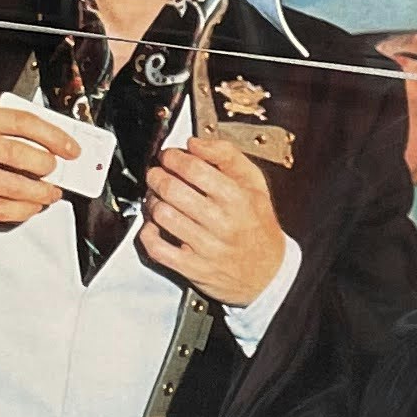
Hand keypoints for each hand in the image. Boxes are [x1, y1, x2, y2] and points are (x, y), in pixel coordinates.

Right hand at [0, 98, 75, 229]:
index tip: (70, 148)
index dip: (54, 136)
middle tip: (56, 170)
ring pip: (14, 186)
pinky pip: (2, 208)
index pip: (23, 122)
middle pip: (20, 154)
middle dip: (47, 165)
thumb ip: (7, 128)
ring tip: (51, 192)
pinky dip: (24, 210)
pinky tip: (32, 206)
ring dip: (41, 192)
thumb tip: (51, 143)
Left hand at [139, 129, 285, 308]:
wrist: (268, 273)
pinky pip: (158, 249)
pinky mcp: (193, 268)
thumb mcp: (254, 183)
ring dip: (152, 202)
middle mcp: (221, 223)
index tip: (168, 156)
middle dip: (157, 176)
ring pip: (162, 215)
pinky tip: (154, 226)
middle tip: (157, 174)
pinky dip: (148, 234)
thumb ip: (227, 155)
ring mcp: (206, 247)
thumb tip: (196, 143)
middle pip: (172, 189)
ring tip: (157, 198)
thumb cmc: (258, 225)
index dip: (173, 157)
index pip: (194, 169)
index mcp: (237, 198)